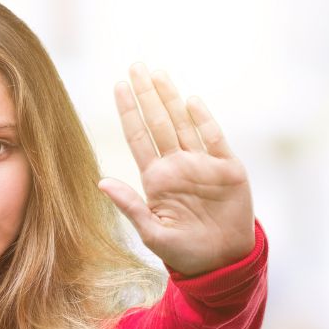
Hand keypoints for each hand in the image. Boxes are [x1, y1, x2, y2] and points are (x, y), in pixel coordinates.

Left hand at [99, 62, 254, 276]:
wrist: (222, 262)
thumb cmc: (184, 252)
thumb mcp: (152, 233)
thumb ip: (130, 206)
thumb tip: (101, 183)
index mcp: (157, 178)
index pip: (138, 137)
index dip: (129, 111)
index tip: (118, 86)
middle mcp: (177, 165)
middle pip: (158, 122)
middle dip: (147, 94)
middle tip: (136, 66)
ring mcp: (202, 164)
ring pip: (183, 123)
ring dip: (171, 98)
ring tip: (158, 73)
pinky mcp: (227, 168)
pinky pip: (214, 138)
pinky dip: (203, 120)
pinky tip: (191, 102)